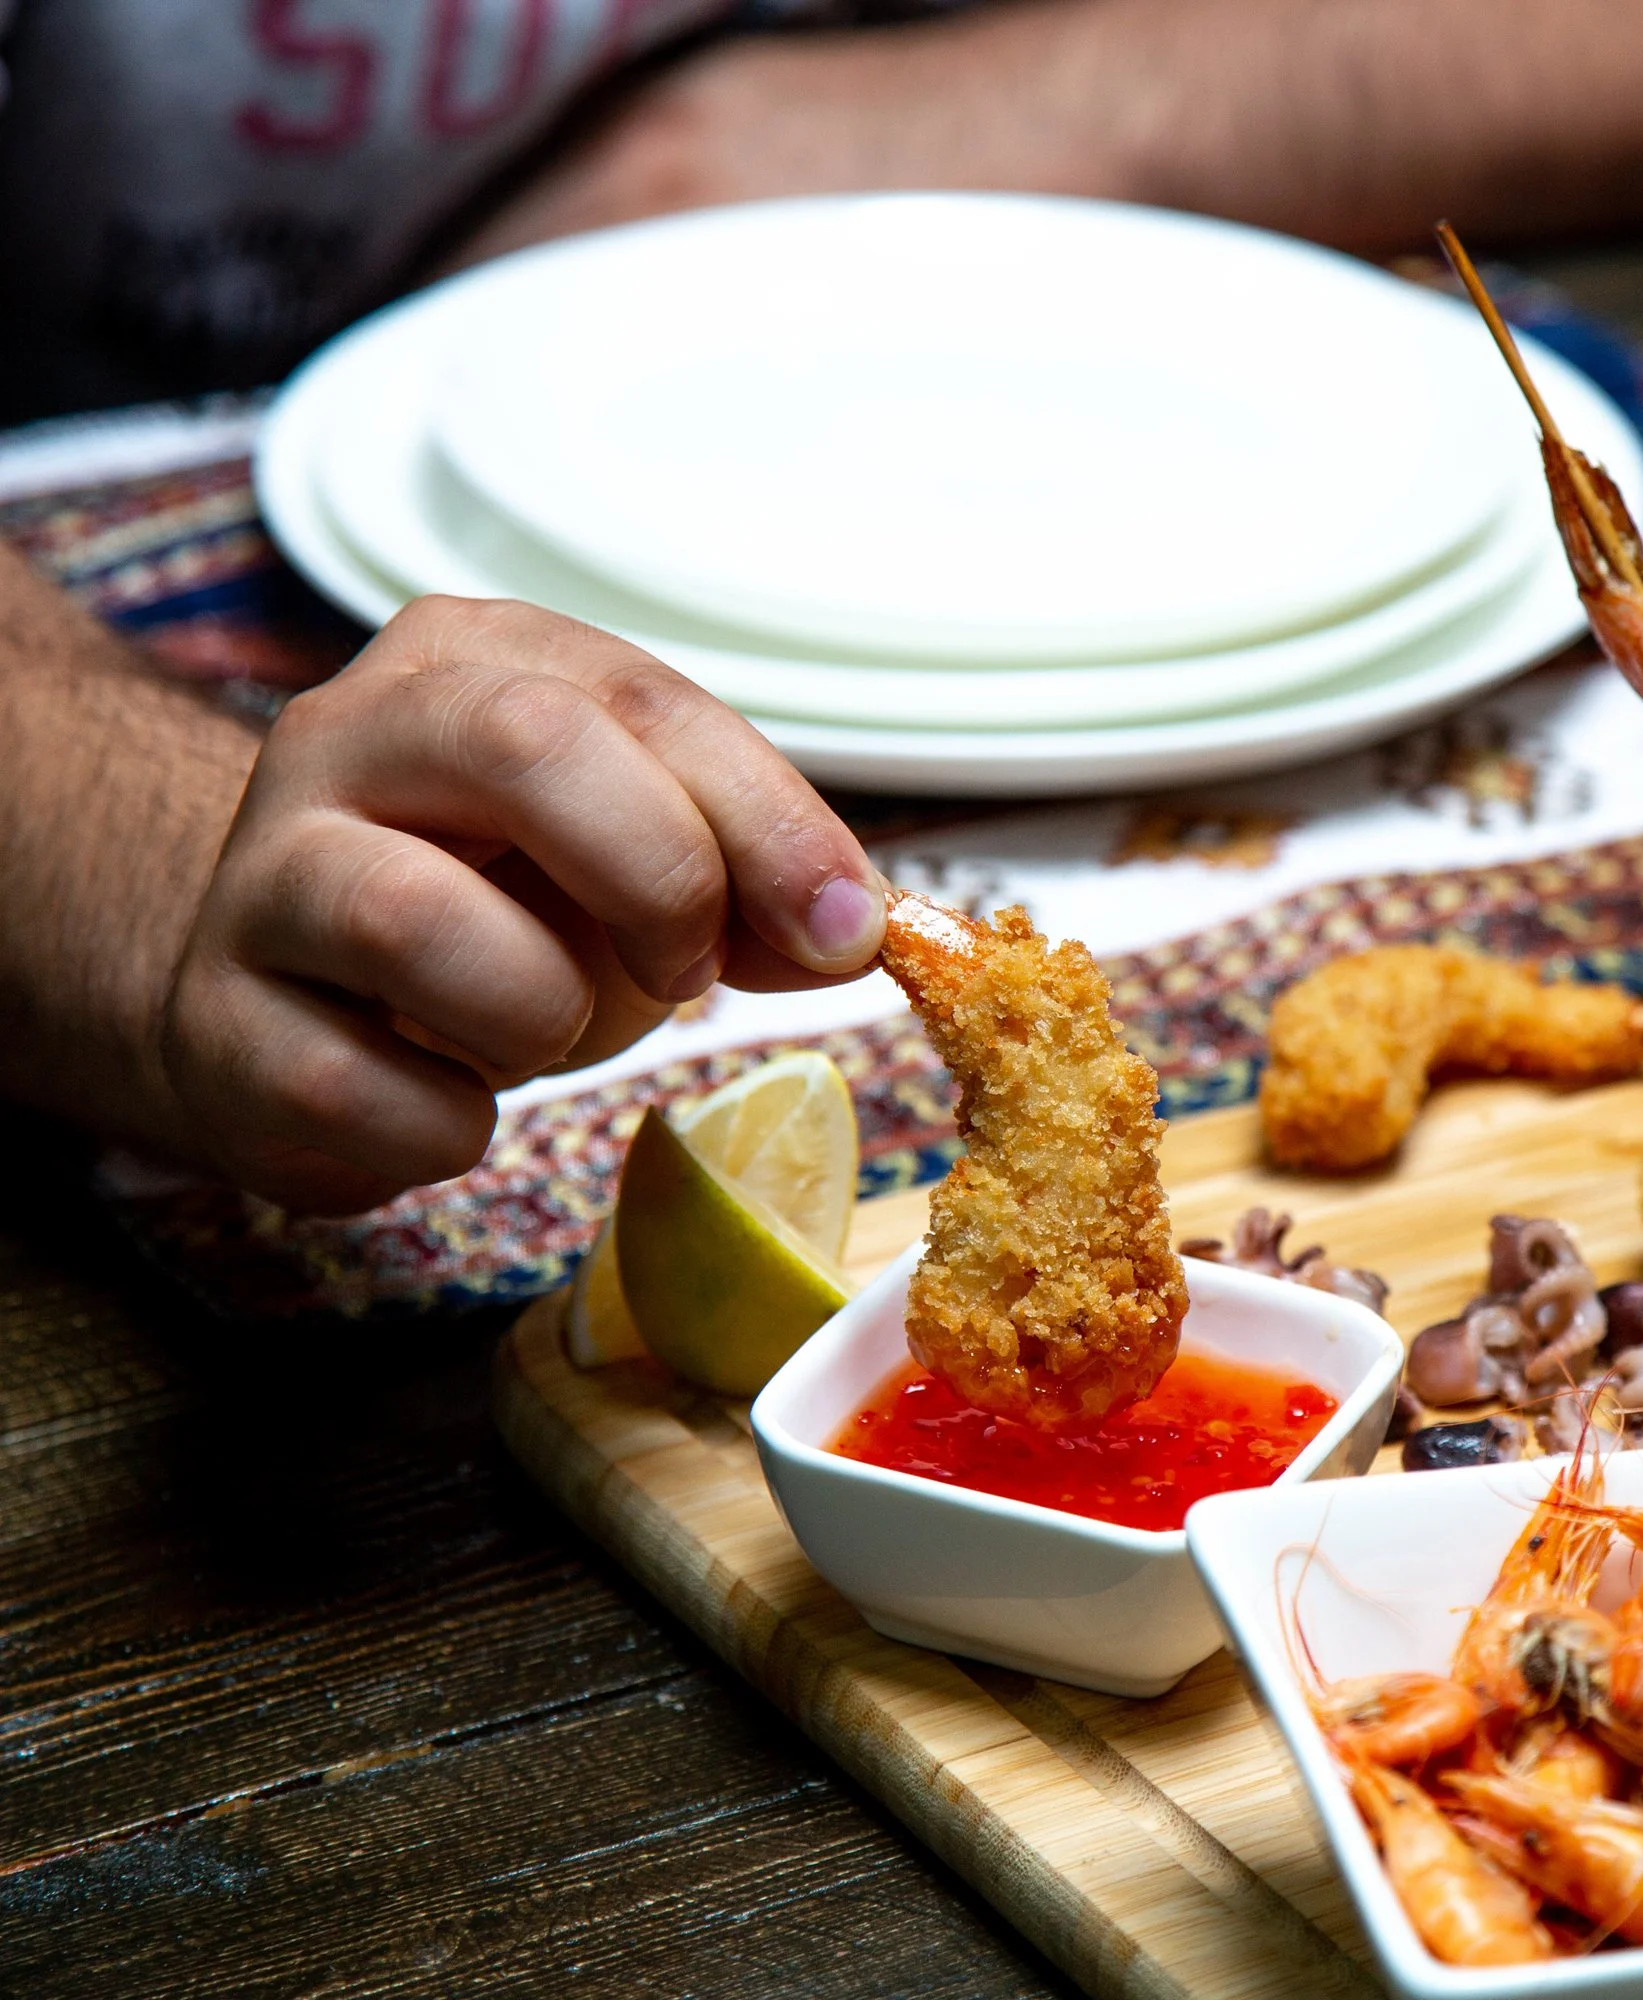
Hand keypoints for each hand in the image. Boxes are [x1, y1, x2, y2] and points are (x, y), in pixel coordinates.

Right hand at [159, 597, 885, 1213]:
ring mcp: (261, 873)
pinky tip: (451, 1104)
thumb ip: (752, 885)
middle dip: (658, 878)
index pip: (646, 702)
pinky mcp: (213, 1022)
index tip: (844, 927)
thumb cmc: (497, 914)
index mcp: (473, 661)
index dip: (767, 821)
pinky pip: (359, 1088)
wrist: (295, 1003)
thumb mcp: (643, 871)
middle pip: (527, 745)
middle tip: (690, 974)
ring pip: (417, 915)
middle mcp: (348, 734)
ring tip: (542, 1031)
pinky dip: (447, 1126)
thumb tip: (849, 929)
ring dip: (540, 1011)